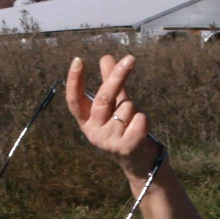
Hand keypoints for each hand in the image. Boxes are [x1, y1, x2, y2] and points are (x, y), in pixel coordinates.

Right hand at [63, 54, 155, 178]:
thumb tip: (105, 56)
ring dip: (136, 109)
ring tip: (134, 124)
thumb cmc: (126, 129)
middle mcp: (93, 132)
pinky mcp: (125, 147)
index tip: (78, 60)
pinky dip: (145, 120)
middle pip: (103, 98)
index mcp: (87, 121)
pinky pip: (139, 119)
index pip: (75, 100)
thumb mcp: (116, 104)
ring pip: (127, 107)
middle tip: (130, 59)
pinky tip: (141, 131)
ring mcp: (108, 141)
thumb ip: (110, 82)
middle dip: (117, 77)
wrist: (140, 162)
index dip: (75, 81)